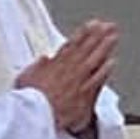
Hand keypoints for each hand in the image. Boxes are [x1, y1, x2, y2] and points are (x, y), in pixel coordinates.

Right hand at [16, 22, 118, 136]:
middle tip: (109, 25)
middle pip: (86, 48)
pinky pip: (97, 79)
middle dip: (98, 35)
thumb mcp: (25, 78)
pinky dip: (105, 70)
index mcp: (54, 65)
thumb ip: (37, 67)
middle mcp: (68, 70)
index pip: (71, 45)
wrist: (34, 114)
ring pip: (94, 59)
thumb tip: (43, 58)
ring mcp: (78, 80)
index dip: (83, 34)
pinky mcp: (83, 93)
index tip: (93, 24)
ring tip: (113, 36)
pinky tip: (112, 61)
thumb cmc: (28, 99)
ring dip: (104, 46)